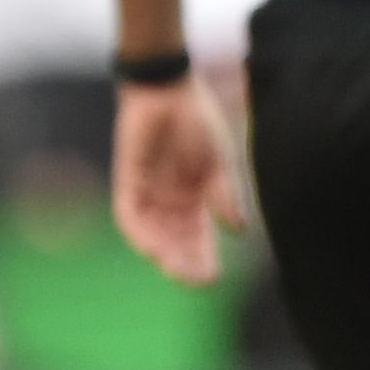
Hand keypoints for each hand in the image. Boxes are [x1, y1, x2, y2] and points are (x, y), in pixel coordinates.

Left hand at [111, 76, 246, 285]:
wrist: (168, 88)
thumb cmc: (197, 120)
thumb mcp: (219, 161)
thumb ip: (225, 194)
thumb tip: (239, 230)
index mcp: (196, 200)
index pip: (199, 240)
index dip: (204, 260)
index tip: (213, 278)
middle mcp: (171, 202)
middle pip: (176, 243)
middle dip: (185, 263)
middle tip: (197, 281)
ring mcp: (149, 193)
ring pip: (154, 235)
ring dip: (164, 254)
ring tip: (176, 270)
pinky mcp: (129, 182)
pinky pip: (131, 216)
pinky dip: (140, 234)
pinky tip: (152, 248)